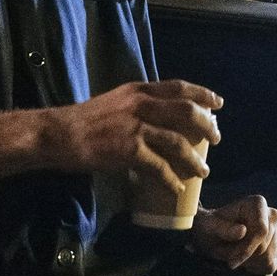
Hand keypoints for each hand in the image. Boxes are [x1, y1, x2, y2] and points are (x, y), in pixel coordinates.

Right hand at [46, 80, 221, 196]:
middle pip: (186, 112)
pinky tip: (177, 188)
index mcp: (137, 90)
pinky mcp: (129, 150)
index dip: (202, 94)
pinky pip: (159, 167)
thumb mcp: (114, 102)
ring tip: (203, 171)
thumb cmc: (82, 120)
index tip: (218, 103)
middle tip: (216, 139)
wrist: (58, 133)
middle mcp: (140, 105)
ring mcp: (136, 127)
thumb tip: (155, 120)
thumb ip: (136, 107)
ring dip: (195, 159)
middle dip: (206, 126)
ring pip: (178, 141)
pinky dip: (171, 179)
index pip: (178, 87)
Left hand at [189, 193, 276, 275]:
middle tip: (226, 255)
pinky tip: (244, 261)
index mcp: (257, 204)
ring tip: (233, 255)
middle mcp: (272, 215)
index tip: (231, 261)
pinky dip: (255, 268)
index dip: (247, 249)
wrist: (214, 236)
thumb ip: (224, 229)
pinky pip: (271, 265)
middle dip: (243, 256)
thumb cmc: (211, 228)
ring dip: (247, 262)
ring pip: (268, 258)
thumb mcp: (209, 227)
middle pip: (264, 246)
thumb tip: (242, 231)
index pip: (261, 230)